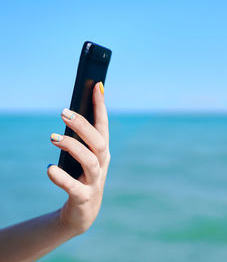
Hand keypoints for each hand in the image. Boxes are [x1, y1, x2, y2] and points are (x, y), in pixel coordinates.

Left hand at [47, 82, 109, 235]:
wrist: (83, 212)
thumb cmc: (81, 177)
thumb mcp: (84, 156)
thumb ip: (81, 137)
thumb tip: (71, 113)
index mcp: (102, 151)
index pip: (103, 126)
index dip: (101, 107)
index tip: (96, 86)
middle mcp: (102, 164)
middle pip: (98, 142)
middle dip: (83, 126)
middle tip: (63, 113)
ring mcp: (95, 181)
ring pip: (90, 161)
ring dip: (72, 147)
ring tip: (52, 138)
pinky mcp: (83, 196)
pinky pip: (73, 187)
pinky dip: (61, 177)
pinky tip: (50, 169)